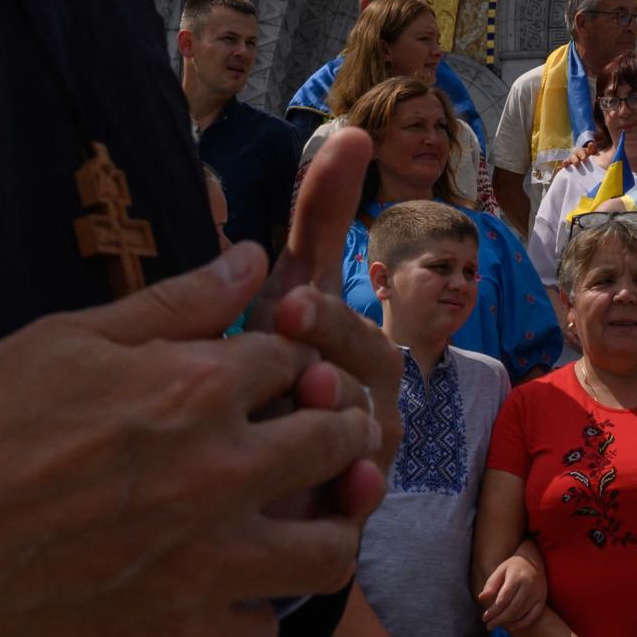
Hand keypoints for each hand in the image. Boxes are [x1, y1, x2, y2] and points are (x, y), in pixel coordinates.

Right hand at [0, 236, 381, 636]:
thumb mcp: (65, 338)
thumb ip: (173, 303)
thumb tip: (252, 258)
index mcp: (196, 387)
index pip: (297, 359)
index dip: (291, 364)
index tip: (275, 379)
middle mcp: (221, 473)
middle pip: (334, 443)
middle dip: (332, 433)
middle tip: (307, 443)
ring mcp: (206, 564)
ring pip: (328, 551)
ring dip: (319, 532)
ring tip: (288, 526)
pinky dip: (252, 622)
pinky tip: (226, 601)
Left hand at [256, 127, 406, 485]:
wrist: (267, 485)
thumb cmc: (272, 374)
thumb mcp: (281, 295)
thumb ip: (315, 220)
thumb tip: (351, 131)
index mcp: (346, 331)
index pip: (340, 304)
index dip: (322, 300)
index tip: (290, 296)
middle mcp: (368, 383)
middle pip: (362, 358)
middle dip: (329, 344)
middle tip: (292, 331)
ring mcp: (369, 444)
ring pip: (364, 425)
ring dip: (336, 413)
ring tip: (307, 401)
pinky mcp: (359, 506)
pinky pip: (369, 500)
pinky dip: (361, 493)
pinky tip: (352, 486)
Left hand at [478, 543, 546, 629]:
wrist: (534, 561)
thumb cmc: (513, 567)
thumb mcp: (500, 570)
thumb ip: (491, 584)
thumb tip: (481, 598)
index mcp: (516, 577)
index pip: (503, 599)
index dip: (493, 611)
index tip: (484, 618)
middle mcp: (528, 586)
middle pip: (512, 609)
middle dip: (499, 619)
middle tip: (489, 626)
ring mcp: (537, 593)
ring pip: (521, 613)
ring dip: (508, 622)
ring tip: (497, 625)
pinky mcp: (542, 599)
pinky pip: (533, 616)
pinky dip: (522, 623)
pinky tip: (512, 627)